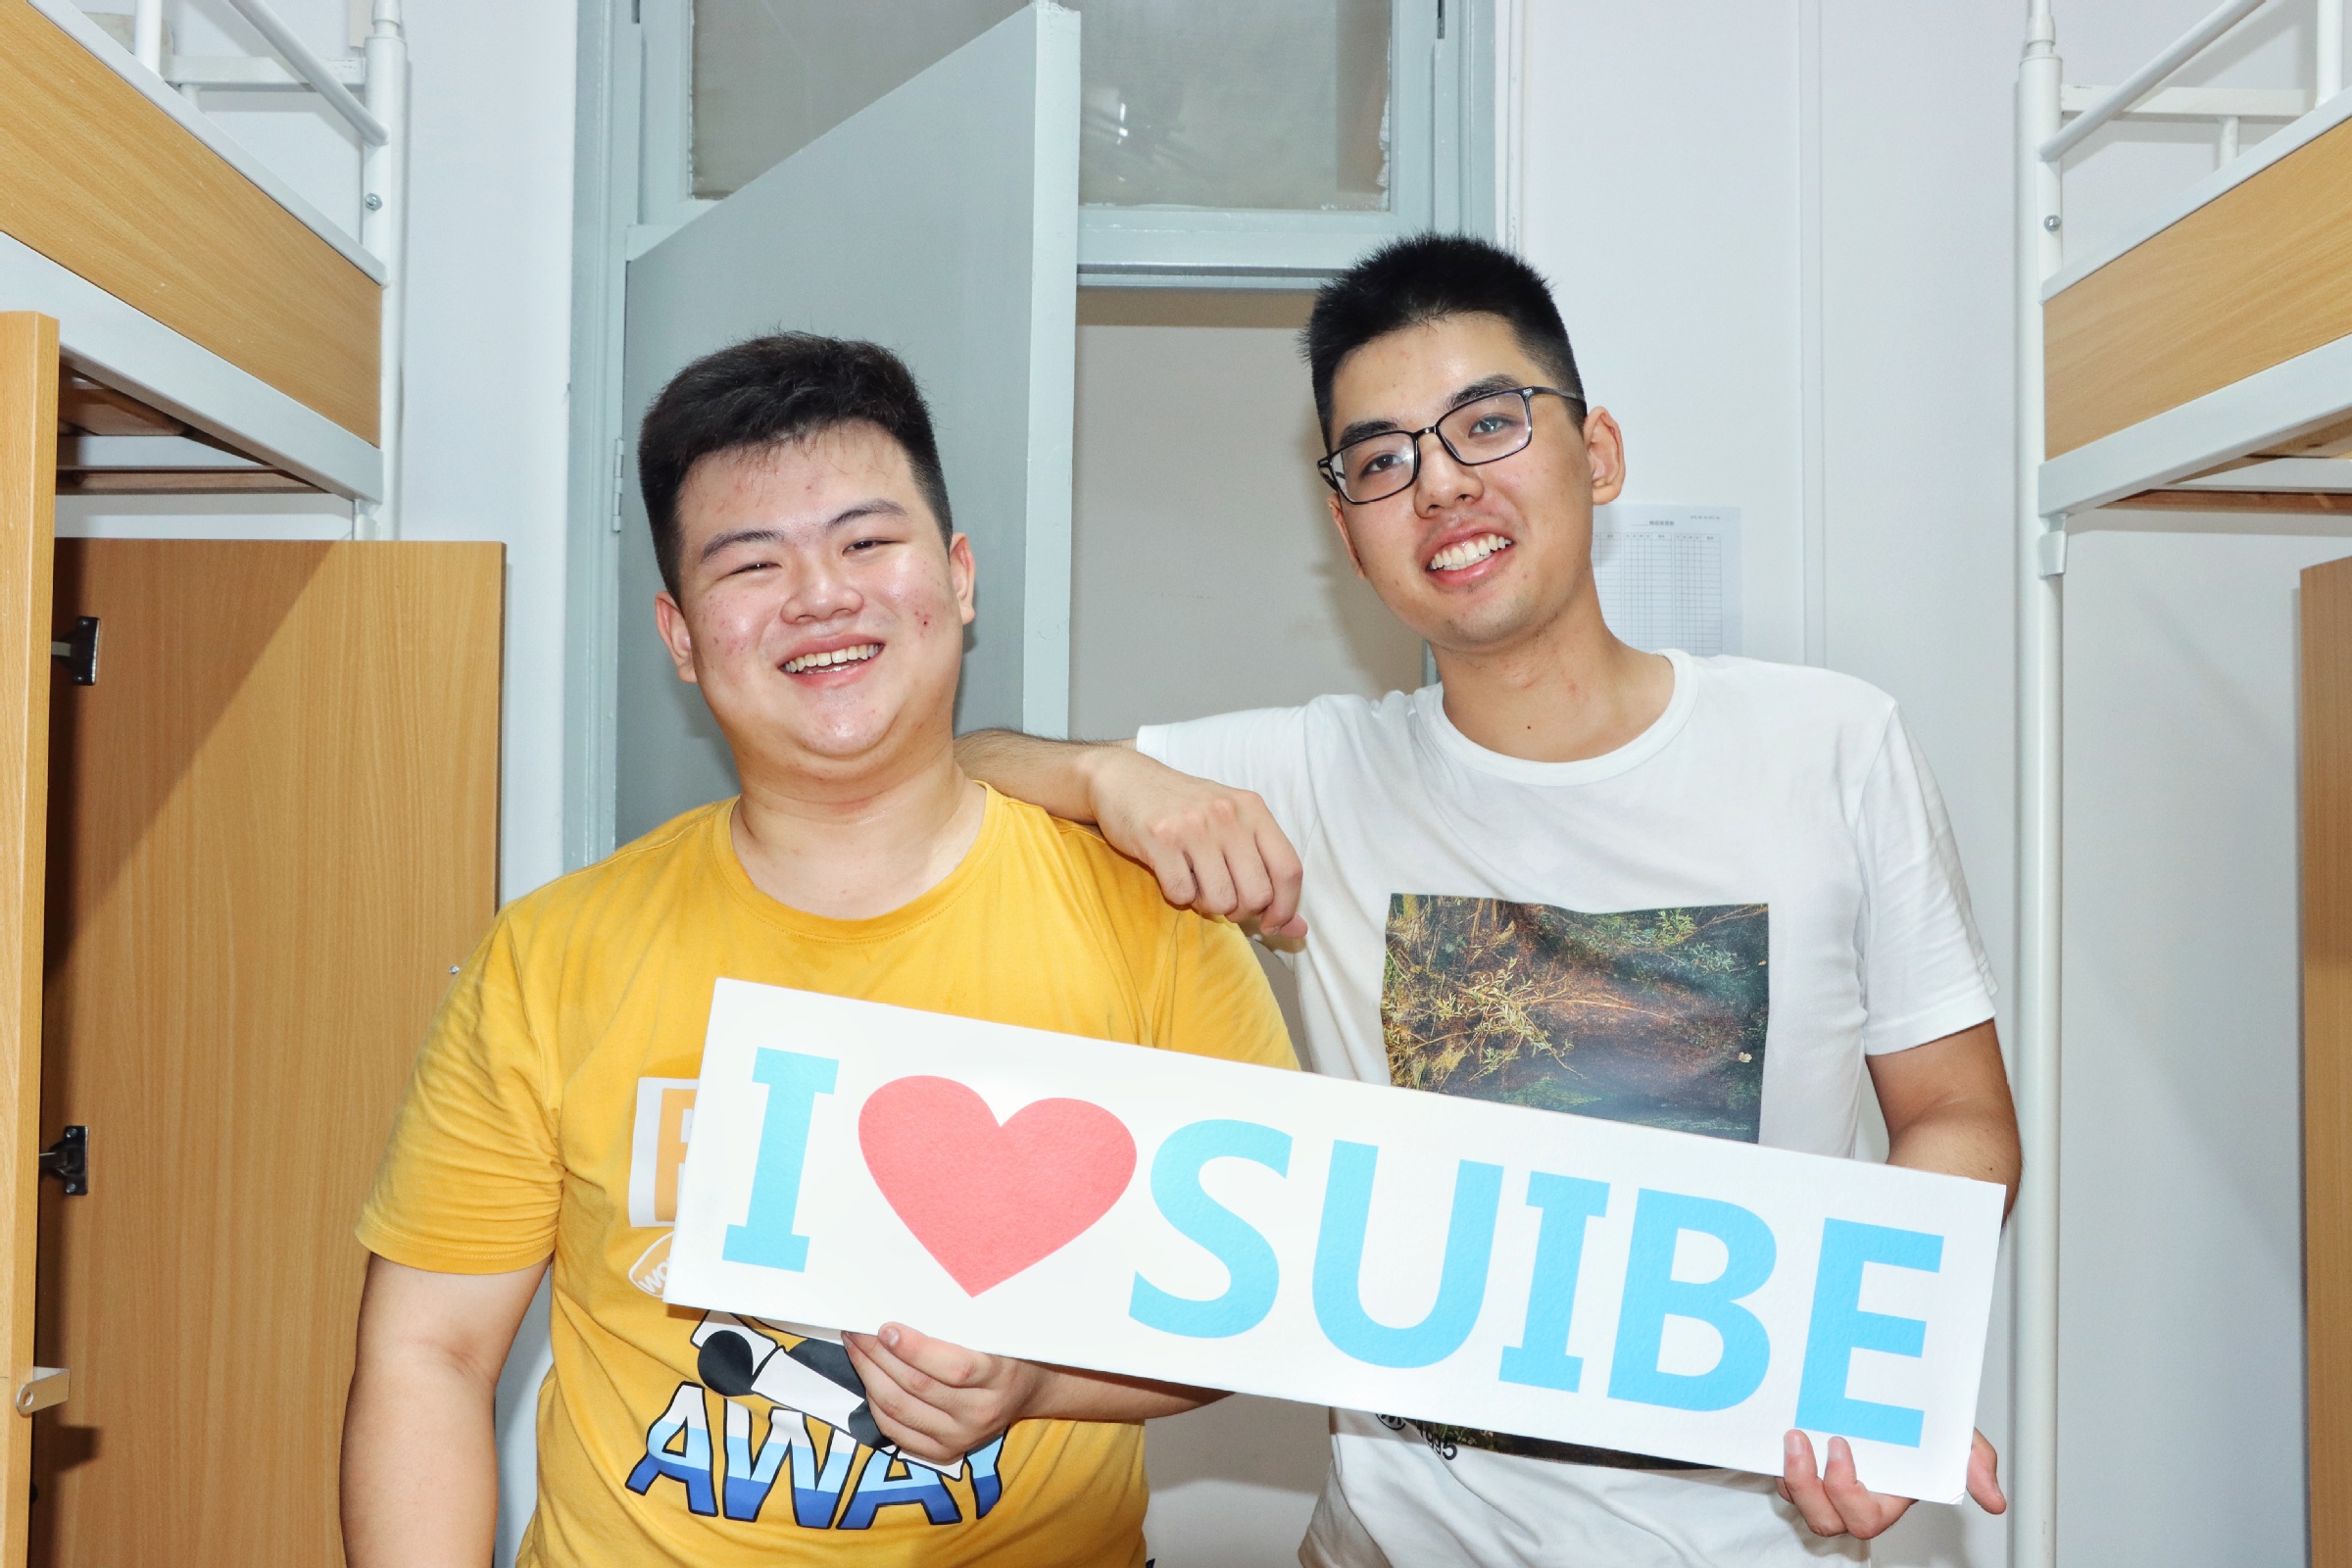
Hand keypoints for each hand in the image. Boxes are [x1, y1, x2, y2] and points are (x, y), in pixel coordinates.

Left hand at [842, 1323, 1052, 1464]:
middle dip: (878, 1355)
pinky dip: (875, 1404)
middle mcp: (980, 1413)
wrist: (1030, 1391)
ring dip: (869, 1376)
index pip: (954, 1368)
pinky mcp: (943, 1453)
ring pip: (899, 1409)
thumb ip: (962, 1324)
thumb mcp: (999, 1330)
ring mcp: (960, 1437)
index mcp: (999, 1377)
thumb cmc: (1009, 1349)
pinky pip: (896, 1431)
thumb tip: (906, 1306)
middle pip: (917, 1387)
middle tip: (857, 1330)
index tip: (886, 1328)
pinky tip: (868, 1379)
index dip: (915, 1349)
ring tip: (856, 1348)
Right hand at [1084, 749, 1306, 942]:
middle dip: (1241, 910)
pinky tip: (1172, 874)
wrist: (1127, 779)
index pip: (1289, 870)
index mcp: (1253, 810)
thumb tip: (1298, 931)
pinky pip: (1182, 895)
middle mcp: (1228, 815)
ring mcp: (1194, 826)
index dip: (1285, 907)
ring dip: (1208, 904)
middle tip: (1224, 899)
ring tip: (1195, 883)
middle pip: (1257, 894)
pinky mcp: (1160, 839)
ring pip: (1221, 900)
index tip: (1271, 923)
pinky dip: (1178, 896)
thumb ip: (1267, 873)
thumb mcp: (1233, 827)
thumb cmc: (1185, 809)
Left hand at [1779, 1428, 2005, 1538]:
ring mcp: (1820, 1482)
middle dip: (1809, 1487)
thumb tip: (1995, 1501)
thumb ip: (1973, 1464)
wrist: (1883, 1393)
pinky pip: (1779, 1475)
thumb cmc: (1921, 1425)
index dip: (1846, 1493)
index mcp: (1886, 1499)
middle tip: (1804, 1442)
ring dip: (1789, 1474)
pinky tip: (1778, 1431)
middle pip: (1825, 1519)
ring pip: (1797, 1499)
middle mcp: (1850, 1497)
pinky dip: (1776, 1459)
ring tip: (1790, 1436)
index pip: (1864, 1519)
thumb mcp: (1953, 1436)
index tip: (1840, 1449)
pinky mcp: (1797, 1464)